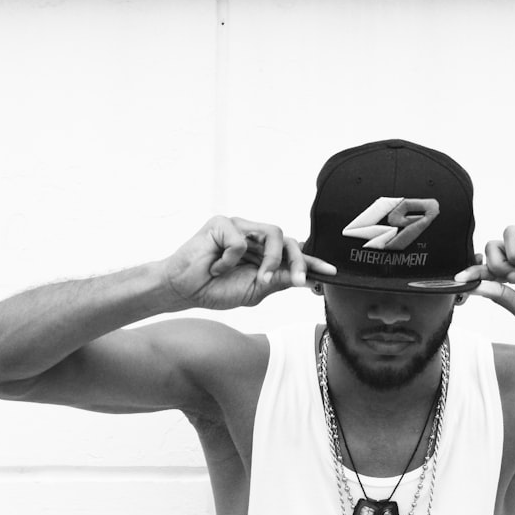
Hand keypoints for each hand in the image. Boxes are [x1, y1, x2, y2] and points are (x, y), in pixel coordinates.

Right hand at [162, 216, 335, 310]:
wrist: (183, 290)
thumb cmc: (214, 289)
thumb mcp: (254, 290)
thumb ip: (278, 281)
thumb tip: (304, 277)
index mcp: (262, 253)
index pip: (293, 253)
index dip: (312, 261)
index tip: (331, 272)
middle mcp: (254, 237)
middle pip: (289, 240)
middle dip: (298, 261)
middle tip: (299, 280)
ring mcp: (239, 228)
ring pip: (273, 234)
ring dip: (271, 260)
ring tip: (259, 278)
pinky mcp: (222, 223)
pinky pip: (241, 241)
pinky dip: (230, 260)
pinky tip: (216, 267)